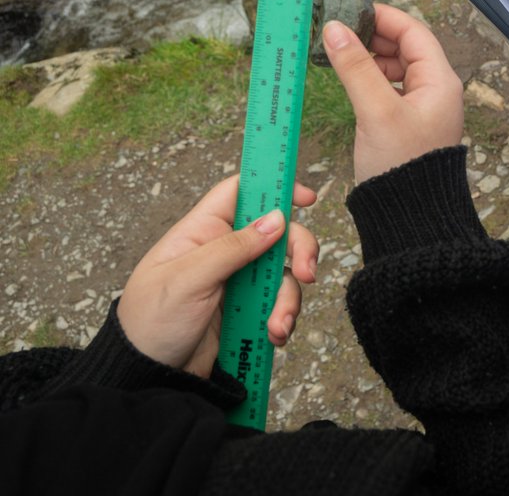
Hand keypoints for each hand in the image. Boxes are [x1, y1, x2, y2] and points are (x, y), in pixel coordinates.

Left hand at [116, 177, 317, 376]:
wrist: (147, 377)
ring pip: (282, 273)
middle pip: (277, 233)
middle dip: (298, 250)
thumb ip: (232, 248)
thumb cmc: (150, 322)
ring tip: (278, 325)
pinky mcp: (247, 310)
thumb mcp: (187, 280)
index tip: (306, 198)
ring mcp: (238, 281)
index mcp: (202, 232)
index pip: (241, 192)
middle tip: (307, 273)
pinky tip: (273, 335)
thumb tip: (277, 219)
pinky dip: (283, 319)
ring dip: (289, 298)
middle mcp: (224, 251)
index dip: (273, 187)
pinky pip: (278, 304)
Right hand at [323, 4, 463, 183]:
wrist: (411, 216)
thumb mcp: (375, 111)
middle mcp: (436, 90)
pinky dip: (370, 79)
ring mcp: (423, 107)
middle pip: (406, 47)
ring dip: (369, 57)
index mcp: (440, 81)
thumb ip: (355, 67)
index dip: (384, 17)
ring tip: (339, 53)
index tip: (353, 8)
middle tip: (339, 29)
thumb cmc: (402, 166)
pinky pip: (390, 88)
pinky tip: (350, 79)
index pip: (414, 32)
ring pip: (396, 68)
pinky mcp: (408, 123)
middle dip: (373, 36)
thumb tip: (335, 29)